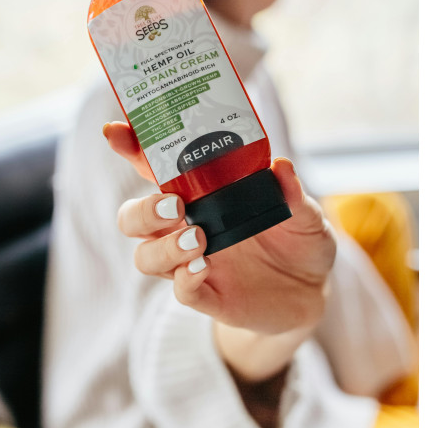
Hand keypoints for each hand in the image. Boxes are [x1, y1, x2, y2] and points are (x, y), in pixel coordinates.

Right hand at [104, 121, 336, 383]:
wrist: (312, 289)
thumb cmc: (298, 238)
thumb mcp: (303, 211)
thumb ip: (290, 192)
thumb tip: (280, 167)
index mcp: (202, 194)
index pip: (155, 168)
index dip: (131, 149)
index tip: (115, 131)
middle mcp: (187, 226)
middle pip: (133, 218)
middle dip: (142, 211)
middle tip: (174, 205)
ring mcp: (192, 262)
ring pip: (145, 257)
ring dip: (163, 247)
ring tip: (197, 238)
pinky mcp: (208, 296)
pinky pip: (180, 291)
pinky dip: (185, 280)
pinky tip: (202, 268)